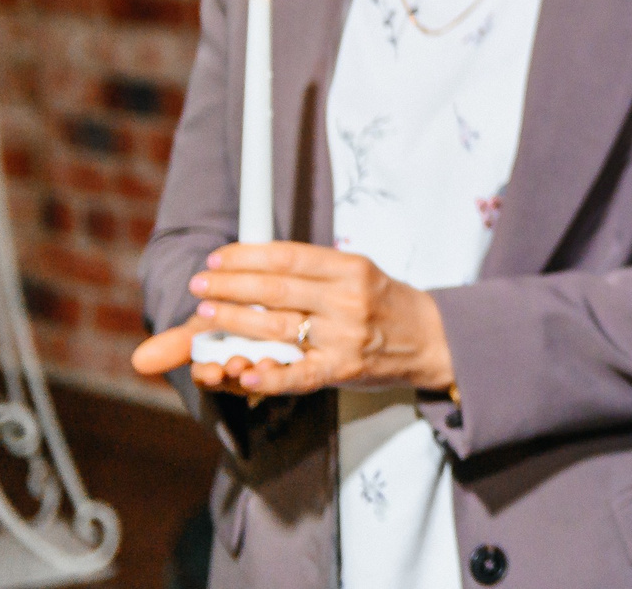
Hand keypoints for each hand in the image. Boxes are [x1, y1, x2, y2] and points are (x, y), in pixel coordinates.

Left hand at [130, 242, 453, 399]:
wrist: (431, 339)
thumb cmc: (387, 304)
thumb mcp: (358, 274)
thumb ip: (314, 272)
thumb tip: (258, 264)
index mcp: (350, 269)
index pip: (289, 257)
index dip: (247, 256)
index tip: (218, 258)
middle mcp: (347, 299)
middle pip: (277, 289)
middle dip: (230, 285)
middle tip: (200, 284)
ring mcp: (344, 336)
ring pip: (278, 327)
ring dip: (235, 321)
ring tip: (207, 314)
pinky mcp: (342, 369)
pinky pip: (298, 374)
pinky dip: (268, 376)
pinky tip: (241, 373)